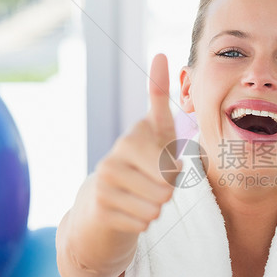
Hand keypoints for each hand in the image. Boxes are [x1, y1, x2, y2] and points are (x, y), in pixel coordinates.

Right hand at [81, 53, 179, 233]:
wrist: (100, 209)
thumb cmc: (140, 166)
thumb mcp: (156, 133)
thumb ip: (160, 99)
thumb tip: (160, 54)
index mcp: (134, 137)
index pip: (171, 159)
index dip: (176, 168)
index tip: (163, 164)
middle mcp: (116, 155)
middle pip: (169, 183)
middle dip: (168, 190)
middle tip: (151, 185)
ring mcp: (105, 182)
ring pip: (158, 204)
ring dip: (156, 207)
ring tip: (140, 197)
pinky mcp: (102, 208)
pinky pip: (144, 221)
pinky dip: (143, 222)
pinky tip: (129, 212)